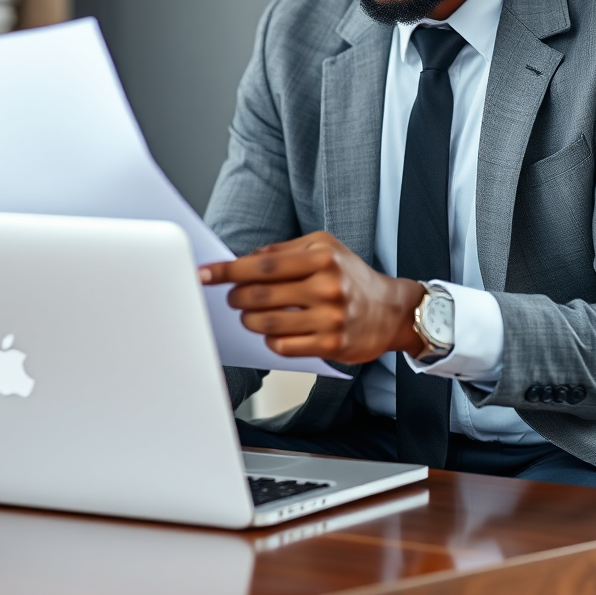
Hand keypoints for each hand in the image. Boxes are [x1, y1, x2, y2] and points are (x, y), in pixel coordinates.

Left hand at [198, 231, 424, 363]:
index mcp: (322, 257)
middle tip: (232, 297)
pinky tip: (273, 332)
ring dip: (248, 320)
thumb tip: (244, 260)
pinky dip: (269, 339)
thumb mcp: (323, 248)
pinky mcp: (331, 345)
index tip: (204, 274)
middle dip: (236, 297)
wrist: (391, 310)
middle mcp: (327, 286)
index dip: (228, 270)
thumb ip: (284, 251)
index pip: (263, 265)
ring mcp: (330, 318)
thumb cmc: (351, 275)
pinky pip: (283, 346)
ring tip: (248, 314)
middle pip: (260, 295)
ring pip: (267, 324)